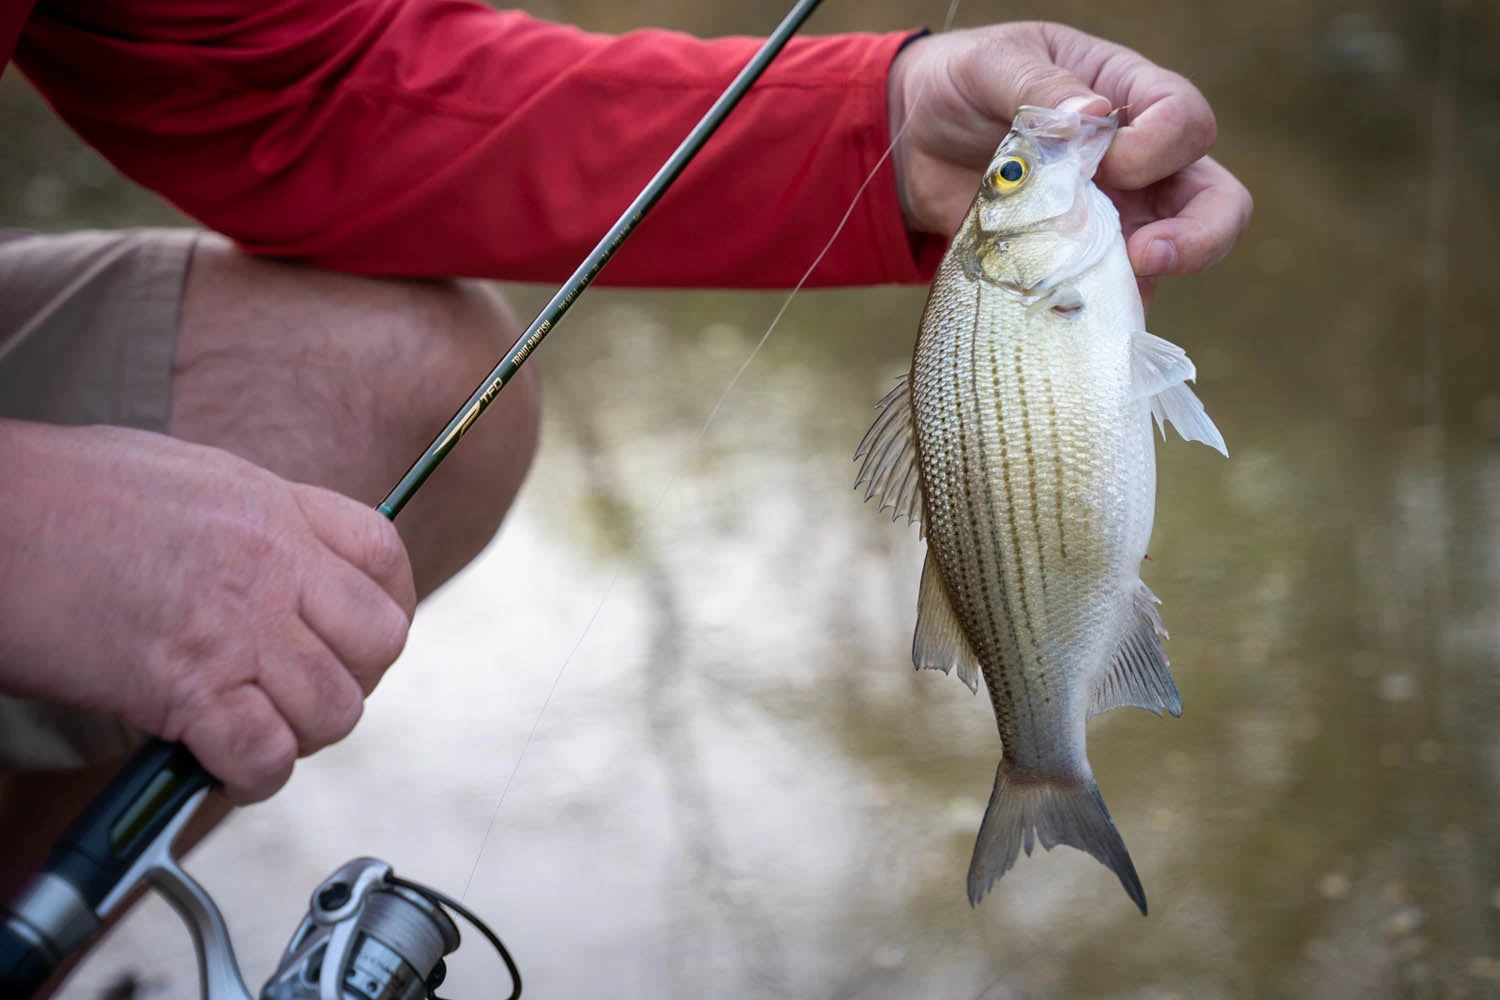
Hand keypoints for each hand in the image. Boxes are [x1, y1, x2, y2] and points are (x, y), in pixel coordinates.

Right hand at [0, 421, 415, 802]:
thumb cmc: (61, 494)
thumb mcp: (189, 479)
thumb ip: (250, 524)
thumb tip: (278, 569)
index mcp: (275, 508)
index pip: (385, 558)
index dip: (386, 608)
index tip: (359, 638)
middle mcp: (273, 564)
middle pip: (380, 640)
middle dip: (354, 679)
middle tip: (302, 693)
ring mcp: (236, 626)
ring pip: (335, 707)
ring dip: (302, 734)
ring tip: (255, 730)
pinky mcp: (185, 686)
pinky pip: (265, 754)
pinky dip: (251, 776)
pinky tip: (220, 765)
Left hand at [888, 22, 1252, 297]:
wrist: (913, 140)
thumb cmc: (963, 83)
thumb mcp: (993, 65)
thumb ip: (1039, 86)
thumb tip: (1091, 113)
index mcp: (1129, 98)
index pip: (1186, 123)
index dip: (1159, 148)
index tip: (1106, 160)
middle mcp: (1138, 163)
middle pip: (1214, 203)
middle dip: (1199, 236)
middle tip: (1146, 256)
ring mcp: (1112, 218)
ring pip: (1169, 260)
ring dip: (1141, 282)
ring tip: (1096, 291)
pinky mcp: (1074, 262)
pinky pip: (1103, 298)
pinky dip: (1090, 312)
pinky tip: (1060, 316)